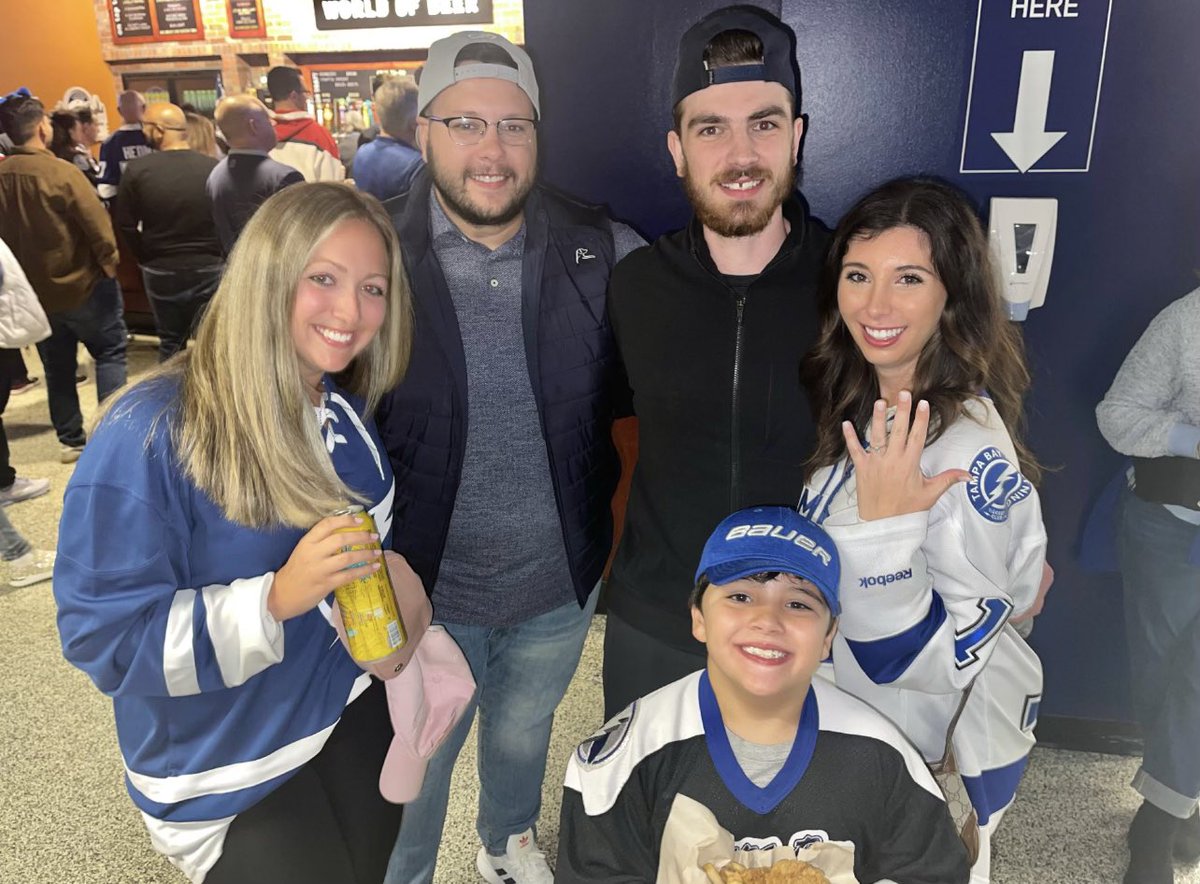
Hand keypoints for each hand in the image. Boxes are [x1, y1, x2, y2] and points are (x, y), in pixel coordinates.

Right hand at [269, 513, 381, 621]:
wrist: (280, 595)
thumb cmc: (295, 572)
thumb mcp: (303, 552)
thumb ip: (320, 543)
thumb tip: (347, 535)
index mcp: (306, 542)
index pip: (327, 524)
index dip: (345, 519)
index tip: (360, 519)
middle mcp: (313, 553)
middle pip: (341, 539)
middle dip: (361, 536)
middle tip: (374, 536)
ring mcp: (319, 569)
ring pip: (347, 557)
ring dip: (365, 554)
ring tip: (377, 552)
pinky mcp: (325, 584)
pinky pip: (349, 575)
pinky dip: (364, 570)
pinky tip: (374, 567)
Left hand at [842, 392, 969, 520]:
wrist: (882, 525)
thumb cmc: (907, 510)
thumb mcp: (930, 494)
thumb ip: (948, 480)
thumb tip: (969, 474)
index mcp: (910, 464)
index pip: (917, 436)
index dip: (920, 419)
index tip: (923, 403)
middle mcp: (892, 460)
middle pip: (898, 431)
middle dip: (902, 411)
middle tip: (904, 393)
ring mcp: (875, 463)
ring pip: (876, 436)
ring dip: (877, 418)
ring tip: (880, 401)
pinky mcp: (861, 468)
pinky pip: (854, 450)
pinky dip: (850, 437)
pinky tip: (846, 423)